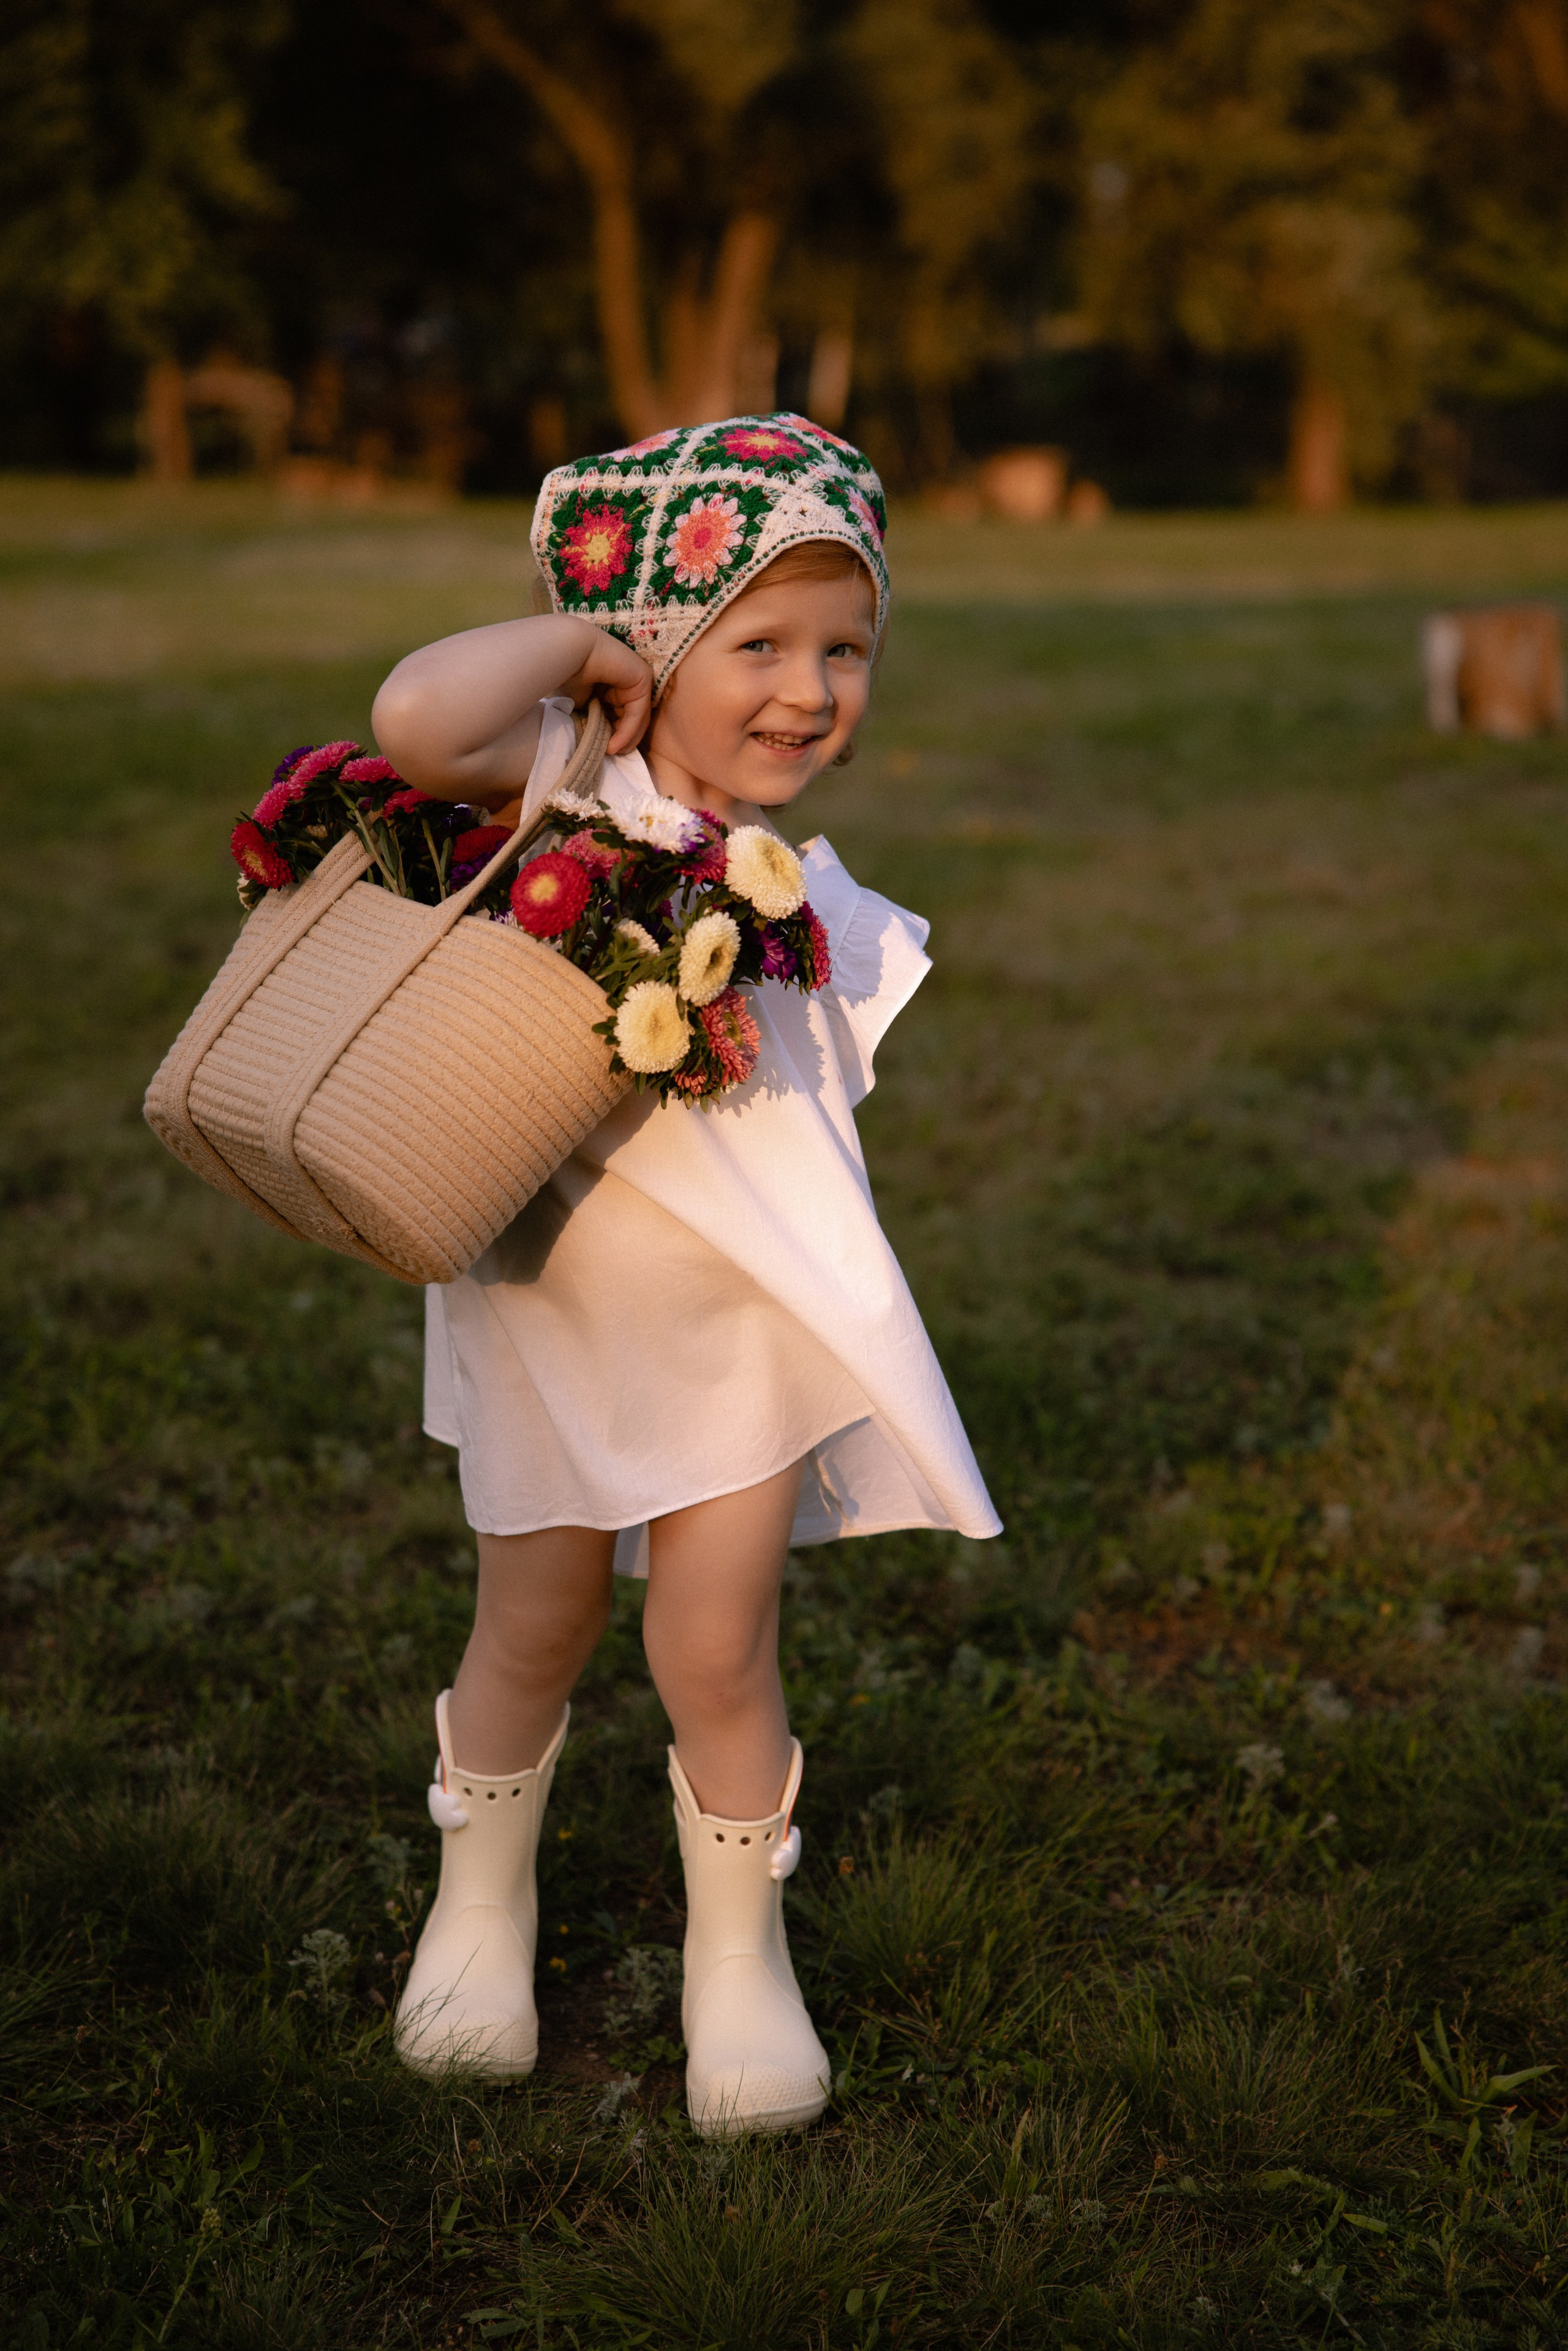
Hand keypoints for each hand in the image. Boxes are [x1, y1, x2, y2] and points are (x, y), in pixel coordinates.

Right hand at [560, 628, 654, 755]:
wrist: (565, 653)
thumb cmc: (564, 675)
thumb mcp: (581, 704)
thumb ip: (594, 718)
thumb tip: (599, 740)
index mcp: (613, 682)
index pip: (620, 713)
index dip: (613, 734)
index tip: (602, 750)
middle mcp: (627, 678)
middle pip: (632, 717)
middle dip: (622, 739)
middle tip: (609, 755)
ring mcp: (637, 677)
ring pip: (638, 718)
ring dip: (625, 739)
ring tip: (610, 752)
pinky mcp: (643, 678)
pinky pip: (638, 713)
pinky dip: (627, 732)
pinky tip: (614, 746)